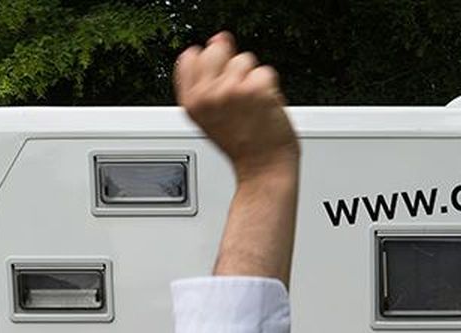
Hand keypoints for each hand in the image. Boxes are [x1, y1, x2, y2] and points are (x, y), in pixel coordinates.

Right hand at [174, 33, 297, 181]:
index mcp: (190, 102)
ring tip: (253, 105)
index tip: (218, 80)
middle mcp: (207, 95)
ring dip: (253, 79)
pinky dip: (270, 88)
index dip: (208, 63)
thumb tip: (219, 38)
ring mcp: (231, 91)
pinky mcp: (256, 90)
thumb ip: (207, 77)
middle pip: (217, 48)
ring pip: (245, 59)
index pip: (190, 56)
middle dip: (231, 65)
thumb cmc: (241, 144)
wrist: (263, 167)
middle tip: (239, 95)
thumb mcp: (210, 114)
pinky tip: (265, 107)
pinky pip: (265, 72)